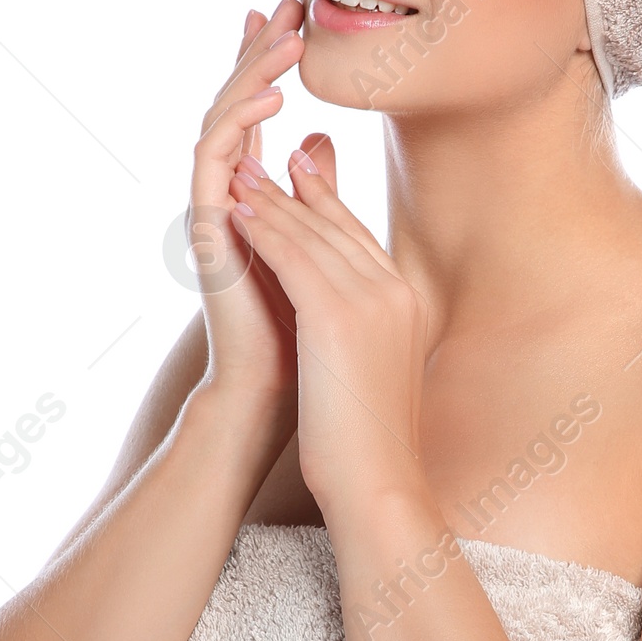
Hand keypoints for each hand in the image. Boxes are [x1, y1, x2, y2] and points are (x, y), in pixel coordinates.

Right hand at [187, 0, 309, 402]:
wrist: (276, 391)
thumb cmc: (299, 329)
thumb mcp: (317, 243)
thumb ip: (313, 190)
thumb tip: (321, 139)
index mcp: (250, 195)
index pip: (254, 114)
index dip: (267, 64)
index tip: (291, 18)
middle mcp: (224, 197)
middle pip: (233, 105)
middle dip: (256, 52)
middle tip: (283, 0)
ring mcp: (212, 211)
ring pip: (221, 122)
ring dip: (250, 75)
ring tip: (283, 35)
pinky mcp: (208, 230)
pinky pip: (215, 163)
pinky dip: (240, 126)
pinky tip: (270, 99)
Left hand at [226, 138, 427, 514]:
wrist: (377, 481)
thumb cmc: (368, 442)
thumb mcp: (369, 371)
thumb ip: (359, 328)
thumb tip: (335, 315)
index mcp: (407, 302)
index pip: (358, 236)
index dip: (323, 199)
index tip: (294, 171)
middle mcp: (395, 291)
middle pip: (335, 226)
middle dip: (290, 190)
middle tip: (254, 159)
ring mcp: (371, 300)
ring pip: (310, 234)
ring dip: (268, 200)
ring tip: (235, 172)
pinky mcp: (337, 314)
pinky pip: (292, 256)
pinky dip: (262, 228)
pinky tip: (234, 211)